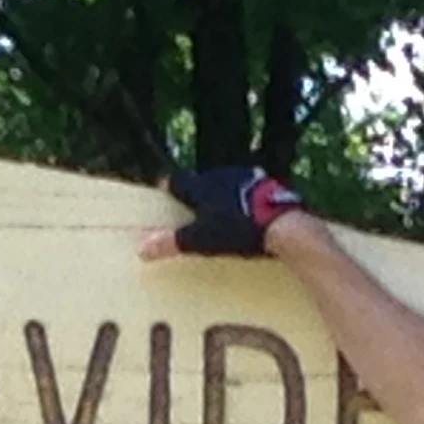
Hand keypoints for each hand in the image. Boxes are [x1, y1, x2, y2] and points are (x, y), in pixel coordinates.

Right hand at [140, 166, 303, 260]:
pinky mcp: (267, 184)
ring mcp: (246, 177)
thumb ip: (171, 243)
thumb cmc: (237, 231)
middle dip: (196, 193)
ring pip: (226, 183)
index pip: (177, 181)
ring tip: (219, 213)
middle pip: (201, 181)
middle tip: (191, 209)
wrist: (283, 224)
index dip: (169, 188)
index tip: (164, 192)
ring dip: (220, 195)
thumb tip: (141, 248)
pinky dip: (243, 200)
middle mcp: (221, 175)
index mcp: (201, 186)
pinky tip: (247, 215)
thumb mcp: (200, 241)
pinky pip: (248, 190)